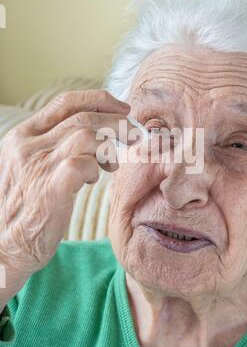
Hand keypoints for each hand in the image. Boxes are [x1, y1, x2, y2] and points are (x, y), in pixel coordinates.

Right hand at [0, 90, 132, 308]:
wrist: (3, 246)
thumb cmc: (22, 207)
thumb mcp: (29, 167)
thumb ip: (52, 146)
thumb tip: (92, 132)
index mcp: (22, 136)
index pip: (65, 102)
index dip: (99, 100)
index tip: (121, 109)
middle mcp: (27, 145)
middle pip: (82, 116)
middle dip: (116, 121)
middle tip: (133, 134)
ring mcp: (38, 165)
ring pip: (86, 135)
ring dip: (108, 147)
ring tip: (111, 165)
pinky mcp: (50, 189)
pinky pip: (84, 163)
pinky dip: (96, 168)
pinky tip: (93, 180)